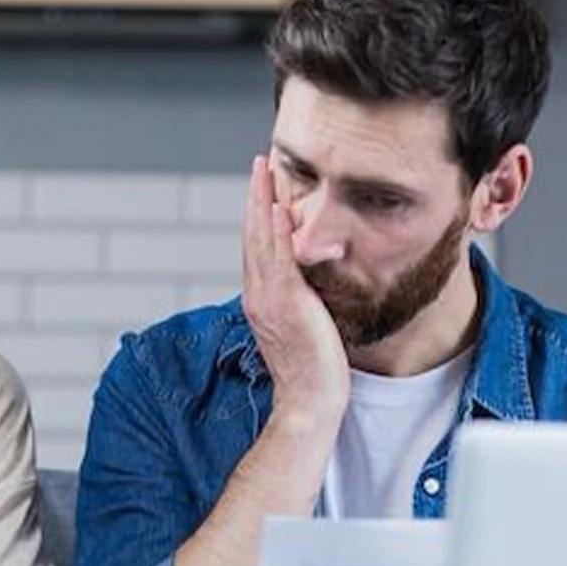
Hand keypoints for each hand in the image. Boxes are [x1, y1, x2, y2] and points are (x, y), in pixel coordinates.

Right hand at [242, 154, 349, 427]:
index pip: (257, 247)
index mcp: (262, 298)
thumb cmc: (313, 370)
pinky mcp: (286, 305)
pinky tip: (280, 209)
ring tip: (265, 170)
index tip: (264, 185)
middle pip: (252, 236)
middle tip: (259, 163)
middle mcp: (259, 295)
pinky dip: (276, 233)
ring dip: (262, 202)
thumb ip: (302, 298)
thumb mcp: (303, 325)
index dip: (258, 213)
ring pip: (261, 241)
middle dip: (256, 197)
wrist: (309, 401)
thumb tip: (314, 280)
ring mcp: (269, 299)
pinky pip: (279, 261)